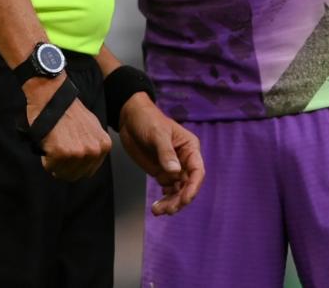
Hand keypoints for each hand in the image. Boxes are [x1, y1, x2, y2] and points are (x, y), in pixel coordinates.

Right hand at [25, 76, 112, 181]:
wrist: (53, 97)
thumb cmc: (69, 112)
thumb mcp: (92, 128)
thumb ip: (93, 145)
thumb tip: (88, 162)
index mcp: (104, 146)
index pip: (88, 172)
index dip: (74, 166)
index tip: (68, 155)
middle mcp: (94, 151)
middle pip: (75, 176)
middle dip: (64, 167)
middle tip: (58, 149)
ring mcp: (78, 153)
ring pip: (61, 174)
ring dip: (54, 163)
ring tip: (55, 144)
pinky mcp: (61, 153)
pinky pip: (49, 167)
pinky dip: (45, 158)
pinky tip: (49, 143)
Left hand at [118, 94, 204, 214]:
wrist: (130, 119)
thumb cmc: (148, 120)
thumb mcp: (157, 134)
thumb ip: (166, 153)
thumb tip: (175, 171)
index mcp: (190, 148)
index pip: (197, 171)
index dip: (193, 187)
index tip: (185, 200)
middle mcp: (184, 160)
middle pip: (189, 185)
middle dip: (180, 199)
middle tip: (167, 210)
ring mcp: (173, 167)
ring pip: (178, 190)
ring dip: (171, 202)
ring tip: (158, 211)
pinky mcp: (162, 172)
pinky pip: (168, 190)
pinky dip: (165, 199)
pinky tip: (157, 205)